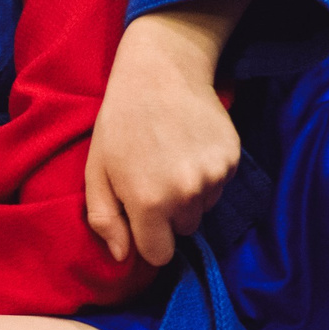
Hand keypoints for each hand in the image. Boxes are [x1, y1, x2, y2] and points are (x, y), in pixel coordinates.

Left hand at [86, 0, 247, 266]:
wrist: (161, 73)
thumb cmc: (119, 122)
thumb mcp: (96, 170)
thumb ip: (105, 219)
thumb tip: (124, 257)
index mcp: (149, 202)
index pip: (160, 255)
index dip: (150, 239)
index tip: (142, 218)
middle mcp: (186, 195)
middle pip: (184, 230)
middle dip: (170, 214)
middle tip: (154, 176)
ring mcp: (214, 177)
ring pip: (204, 208)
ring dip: (190, 194)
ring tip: (171, 158)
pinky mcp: (232, 159)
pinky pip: (220, 185)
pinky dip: (207, 174)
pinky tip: (189, 146)